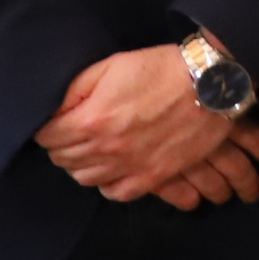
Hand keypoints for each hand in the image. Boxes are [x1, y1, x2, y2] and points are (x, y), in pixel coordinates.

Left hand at [41, 46, 258, 200]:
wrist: (211, 85)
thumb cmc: (161, 70)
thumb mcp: (111, 65)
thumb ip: (75, 89)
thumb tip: (53, 109)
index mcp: (92, 120)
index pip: (47, 136)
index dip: (48, 126)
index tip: (56, 120)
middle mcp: (106, 149)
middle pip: (62, 159)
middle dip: (61, 144)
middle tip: (72, 132)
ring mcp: (130, 166)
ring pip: (84, 178)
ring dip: (81, 164)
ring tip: (91, 149)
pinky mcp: (153, 176)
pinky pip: (116, 193)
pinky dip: (106, 184)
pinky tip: (111, 168)